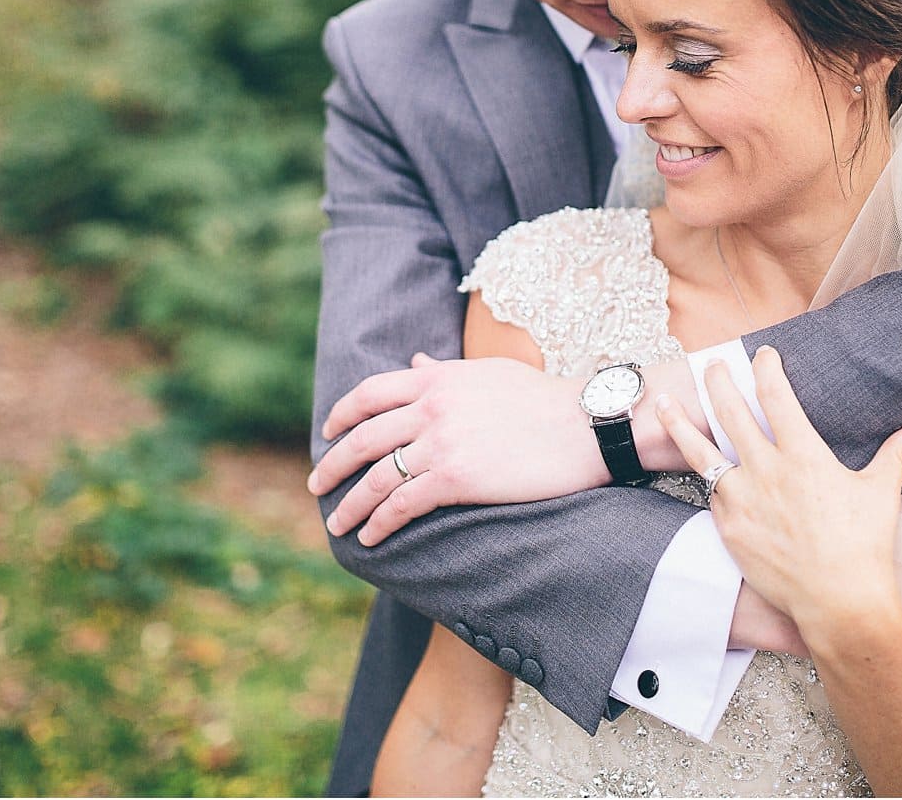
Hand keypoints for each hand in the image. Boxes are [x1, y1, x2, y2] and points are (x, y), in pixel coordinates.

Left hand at [308, 354, 604, 545]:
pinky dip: (379, 524)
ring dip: (350, 505)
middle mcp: (430, 408)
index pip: (369, 393)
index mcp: (436, 379)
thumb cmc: (544, 398)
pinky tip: (371, 538)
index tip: (328, 433)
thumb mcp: (488, 373)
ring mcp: (440, 444)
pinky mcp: (455, 479)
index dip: (342, 415)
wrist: (584, 425)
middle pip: (363, 439)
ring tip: (337, 524)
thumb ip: (445, 372)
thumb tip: (416, 363)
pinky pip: (402, 505)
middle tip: (317, 486)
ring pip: (376, 478)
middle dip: (333, 466)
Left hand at [656, 346, 901, 655]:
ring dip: (680, 423)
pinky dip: (702, 477)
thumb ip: (896, 453)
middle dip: (718, 382)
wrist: (838, 602)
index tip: (763, 355)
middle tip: (711, 365)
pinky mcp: (728, 527)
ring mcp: (741, 499)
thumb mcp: (881, 493)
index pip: (777, 397)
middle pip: (730, 412)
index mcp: (803, 455)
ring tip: (664, 401)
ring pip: (700, 451)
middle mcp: (766, 470)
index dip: (767, 370)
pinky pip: (710, 494)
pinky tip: (694, 466)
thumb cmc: (863, 546)